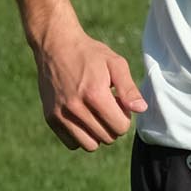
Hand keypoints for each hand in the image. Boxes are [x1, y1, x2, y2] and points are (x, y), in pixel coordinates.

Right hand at [34, 29, 147, 149]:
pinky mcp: (50, 118)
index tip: (118, 103)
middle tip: (107, 106)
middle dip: (112, 125)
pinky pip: (72, 143)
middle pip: (107, 138)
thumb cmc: (89, 54)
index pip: (120, 127)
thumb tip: (140, 109)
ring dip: (98, 134)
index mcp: (94, 94)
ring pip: (90, 145)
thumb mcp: (115, 63)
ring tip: (95, 114)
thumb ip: (129, 88)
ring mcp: (60, 114)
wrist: (55, 45)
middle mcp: (75, 107)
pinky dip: (80, 136)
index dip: (125, 117)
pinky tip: (82, 118)